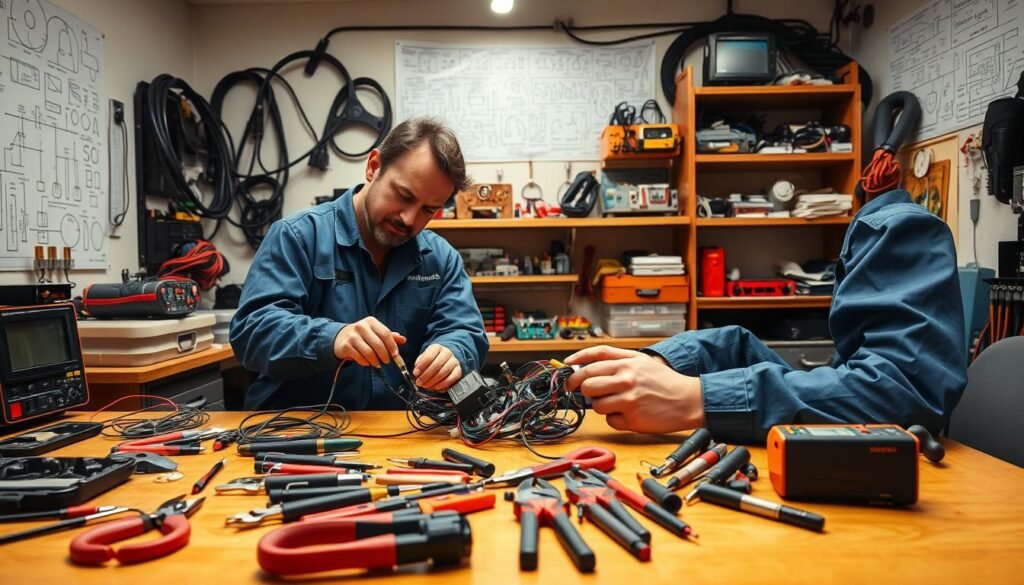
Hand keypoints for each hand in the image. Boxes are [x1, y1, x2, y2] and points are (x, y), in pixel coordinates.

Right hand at [333, 317, 406, 366]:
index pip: (385, 333)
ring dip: (375, 361)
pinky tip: (367, 362)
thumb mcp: (375, 332)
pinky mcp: (346, 346)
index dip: (392, 345)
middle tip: (387, 361)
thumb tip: (403, 340)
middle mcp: (361, 327)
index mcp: (371, 322)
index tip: (396, 355)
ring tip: (377, 364)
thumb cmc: (363, 336)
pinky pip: (359, 357)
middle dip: (384, 355)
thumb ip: (389, 336)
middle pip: (378, 344)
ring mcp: (352, 336)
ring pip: (369, 352)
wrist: (340, 338)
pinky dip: (365, 362)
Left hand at [414, 344, 461, 390]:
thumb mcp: (423, 358)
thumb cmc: (431, 360)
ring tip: (425, 386)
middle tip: (419, 382)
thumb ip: (419, 363)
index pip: (429, 356)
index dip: (421, 366)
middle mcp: (447, 353)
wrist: (446, 360)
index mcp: (436, 348)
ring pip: (444, 372)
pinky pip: (451, 378)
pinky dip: (442, 384)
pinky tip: (435, 387)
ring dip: (433, 381)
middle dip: (426, 375)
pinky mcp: (458, 370)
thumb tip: (416, 371)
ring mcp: (454, 361)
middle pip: (437, 365)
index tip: (415, 373)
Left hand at [565, 345, 705, 433]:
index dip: (576, 361)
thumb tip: (588, 366)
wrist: (689, 400)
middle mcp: (627, 378)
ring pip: (595, 404)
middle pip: (587, 382)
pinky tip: (629, 414)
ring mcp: (629, 399)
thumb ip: (617, 361)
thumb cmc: (664, 382)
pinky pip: (610, 420)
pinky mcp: (632, 418)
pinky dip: (616, 419)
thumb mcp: (643, 362)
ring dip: (601, 405)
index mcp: (628, 362)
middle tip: (585, 391)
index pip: (594, 357)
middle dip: (583, 388)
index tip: (566, 368)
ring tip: (617, 403)